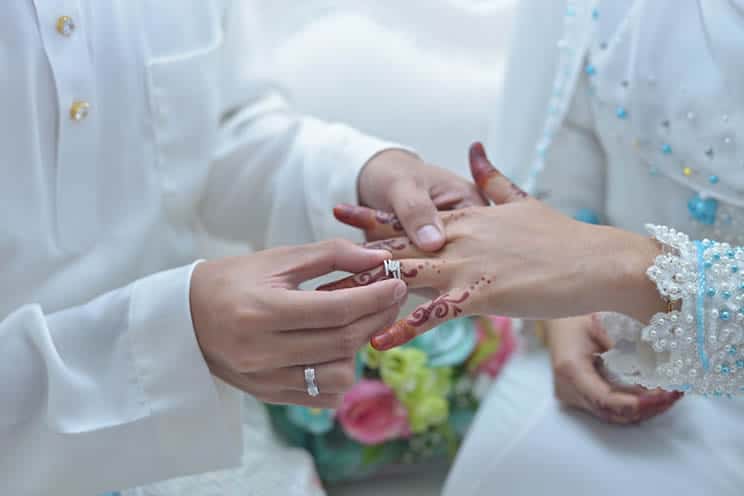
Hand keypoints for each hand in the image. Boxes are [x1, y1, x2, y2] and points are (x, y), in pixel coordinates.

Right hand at [190, 240, 406, 407]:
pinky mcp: (267, 395)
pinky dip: (338, 374)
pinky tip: (335, 349)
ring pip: (336, 376)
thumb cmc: (232, 280)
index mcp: (263, 310)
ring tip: (356, 325)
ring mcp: (264, 378)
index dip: (374, 297)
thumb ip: (331, 255)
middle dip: (376, 318)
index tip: (396, 283)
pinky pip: (320, 396)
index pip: (336, 310)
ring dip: (358, 350)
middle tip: (391, 299)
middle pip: (342, 342)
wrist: (182, 318)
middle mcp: (263, 350)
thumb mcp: (277, 259)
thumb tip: (379, 259)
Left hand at [322, 143, 665, 349]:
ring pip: (403, 275)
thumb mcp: (521, 200)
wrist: (596, 260)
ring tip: (326, 307)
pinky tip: (376, 341)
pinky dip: (404, 327)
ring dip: (364, 292)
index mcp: (464, 218)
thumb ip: (491, 178)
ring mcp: (466, 265)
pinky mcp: (481, 293)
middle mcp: (457, 238)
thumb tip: (475, 148)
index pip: (408, 218)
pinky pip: (434, 313)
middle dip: (351, 259)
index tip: (336, 211)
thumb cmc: (560, 235)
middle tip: (311, 270)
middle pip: (394, 247)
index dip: (371, 217)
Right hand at [548, 315, 681, 423]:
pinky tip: (654, 393)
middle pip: (613, 412)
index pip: (607, 399)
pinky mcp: (579, 396)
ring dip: (643, 407)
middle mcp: (568, 388)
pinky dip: (633, 402)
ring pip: (613, 414)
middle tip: (676, 393)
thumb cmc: (577, 311)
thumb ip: (627, 346)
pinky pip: (609, 407)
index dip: (639, 402)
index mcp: (570, 368)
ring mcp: (572, 395)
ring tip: (671, 393)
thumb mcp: (603, 321)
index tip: (665, 395)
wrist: (554, 312)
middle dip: (647, 407)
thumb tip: (659, 369)